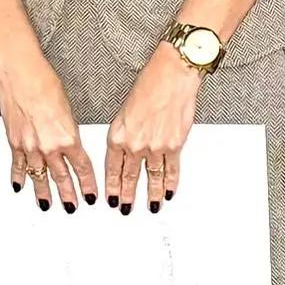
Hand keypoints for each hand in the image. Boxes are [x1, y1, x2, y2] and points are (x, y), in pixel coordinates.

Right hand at [0, 50, 94, 210]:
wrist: (21, 76)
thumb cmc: (44, 85)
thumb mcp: (69, 110)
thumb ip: (70, 131)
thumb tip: (72, 144)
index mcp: (68, 138)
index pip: (82, 167)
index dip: (87, 184)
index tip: (90, 194)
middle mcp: (49, 146)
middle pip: (61, 177)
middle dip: (68, 194)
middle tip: (72, 206)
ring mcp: (31, 147)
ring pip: (40, 177)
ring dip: (44, 193)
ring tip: (48, 205)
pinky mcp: (16, 143)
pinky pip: (19, 166)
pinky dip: (19, 178)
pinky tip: (20, 187)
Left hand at [102, 47, 203, 212]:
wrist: (172, 75)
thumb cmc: (150, 84)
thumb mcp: (125, 109)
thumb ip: (125, 132)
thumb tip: (126, 150)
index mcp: (118, 134)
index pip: (112, 168)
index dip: (112, 185)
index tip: (111, 197)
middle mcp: (134, 144)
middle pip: (130, 177)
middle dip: (127, 195)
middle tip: (125, 208)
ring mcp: (155, 147)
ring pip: (152, 178)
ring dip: (151, 195)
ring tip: (151, 206)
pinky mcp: (174, 146)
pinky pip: (172, 170)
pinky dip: (170, 183)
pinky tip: (169, 192)